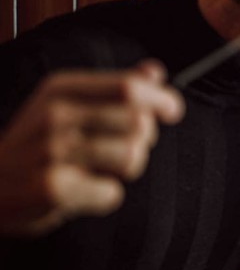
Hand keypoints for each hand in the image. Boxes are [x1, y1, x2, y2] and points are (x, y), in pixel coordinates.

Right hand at [0, 60, 183, 235]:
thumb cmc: (35, 144)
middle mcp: (56, 115)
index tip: (173, 111)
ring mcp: (52, 151)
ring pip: (131, 157)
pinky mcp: (52, 187)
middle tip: (123, 149)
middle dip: (144, 139)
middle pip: (137, 122)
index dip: (161, 99)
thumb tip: (155, 72)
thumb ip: (112, 87)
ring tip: (102, 171)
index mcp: (61, 88)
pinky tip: (84, 192)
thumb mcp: (65, 103)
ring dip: (128, 169)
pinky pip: (112, 193)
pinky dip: (106, 196)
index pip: (128, 87)